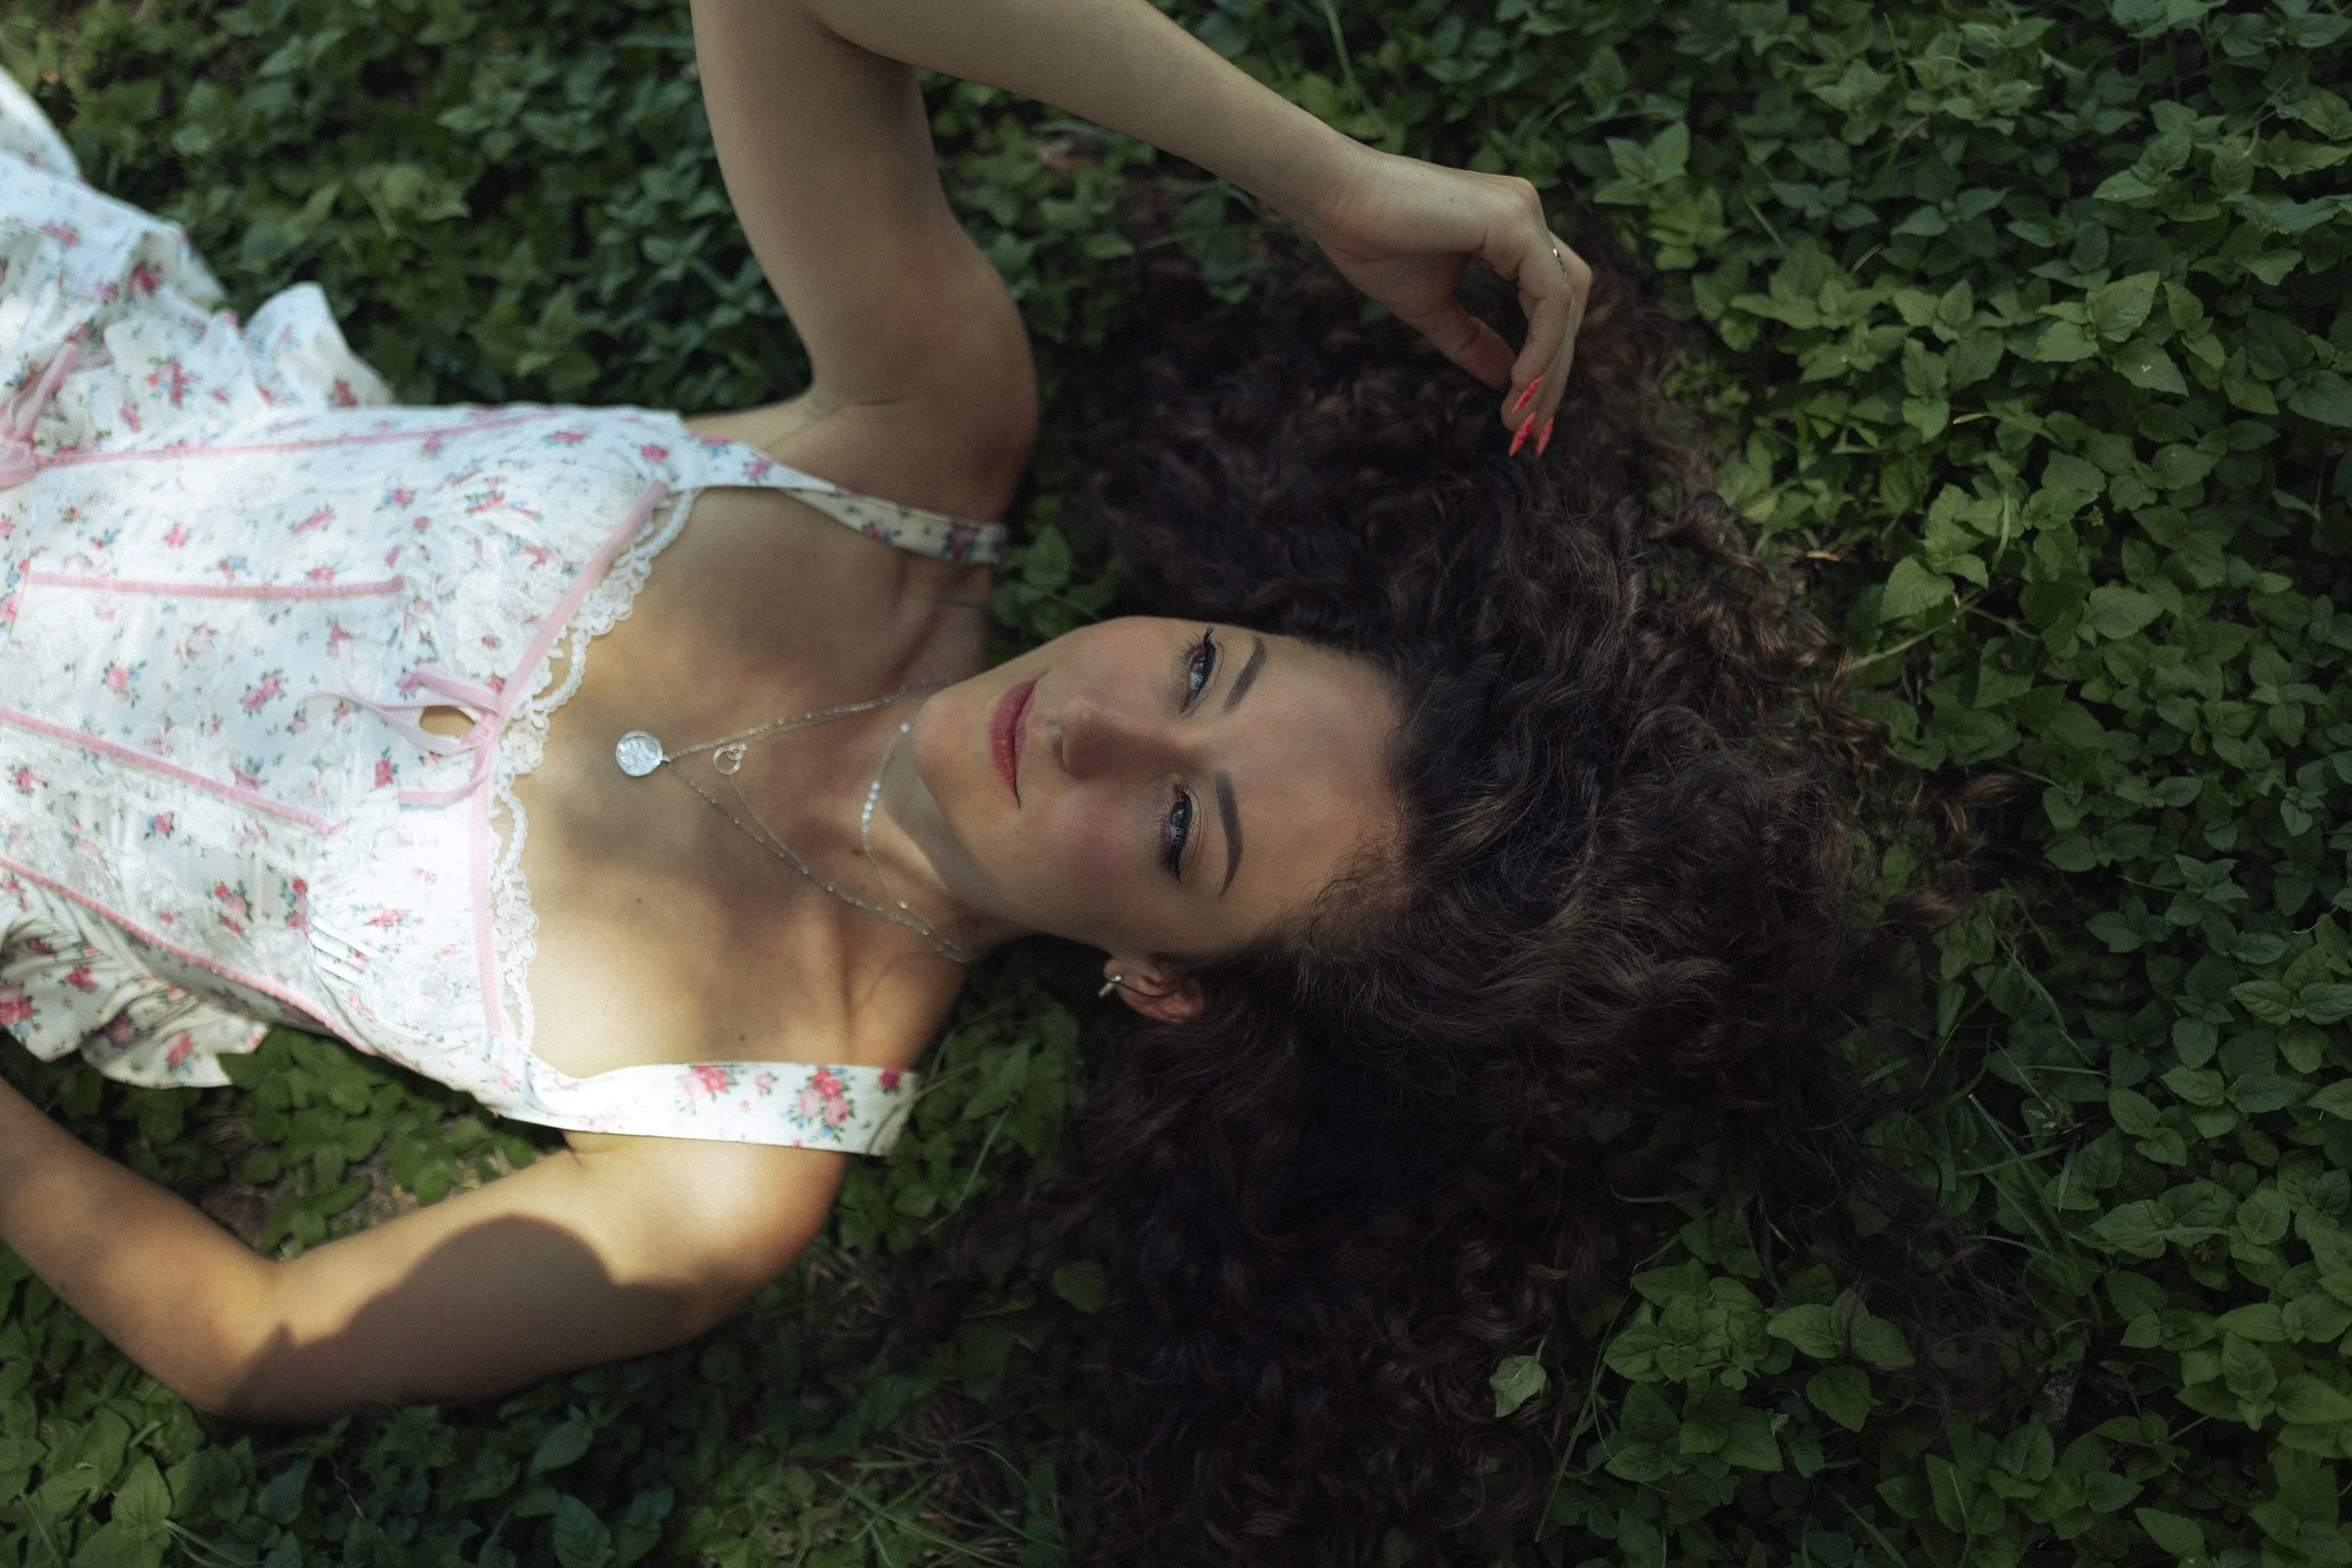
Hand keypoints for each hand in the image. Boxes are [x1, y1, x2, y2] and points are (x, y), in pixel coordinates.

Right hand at [1293, 147, 1589, 454]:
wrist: (1333, 200)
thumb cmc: (1370, 242)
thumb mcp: (1431, 307)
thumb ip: (1473, 340)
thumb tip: (1508, 384)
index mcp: (1510, 231)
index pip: (1550, 301)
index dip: (1545, 359)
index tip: (1524, 415)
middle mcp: (1526, 215)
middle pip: (1569, 304)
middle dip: (1555, 372)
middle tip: (1532, 431)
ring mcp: (1524, 212)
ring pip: (1566, 302)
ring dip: (1551, 366)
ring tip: (1523, 417)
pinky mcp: (1515, 221)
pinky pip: (1549, 295)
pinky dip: (1541, 343)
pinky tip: (1520, 382)